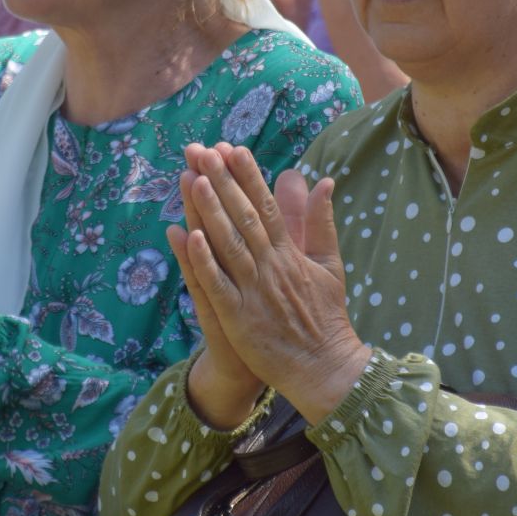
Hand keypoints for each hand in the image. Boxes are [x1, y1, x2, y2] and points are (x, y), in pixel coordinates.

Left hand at [173, 143, 369, 421]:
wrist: (324, 367)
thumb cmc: (326, 318)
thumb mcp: (330, 265)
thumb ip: (323, 223)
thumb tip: (324, 181)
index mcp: (291, 253)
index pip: (266, 205)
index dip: (248, 176)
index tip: (232, 148)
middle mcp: (271, 266)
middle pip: (243, 216)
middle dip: (223, 181)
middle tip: (202, 150)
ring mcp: (254, 290)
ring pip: (228, 243)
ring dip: (209, 210)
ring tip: (193, 178)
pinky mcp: (239, 316)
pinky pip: (217, 284)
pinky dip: (202, 260)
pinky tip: (186, 235)